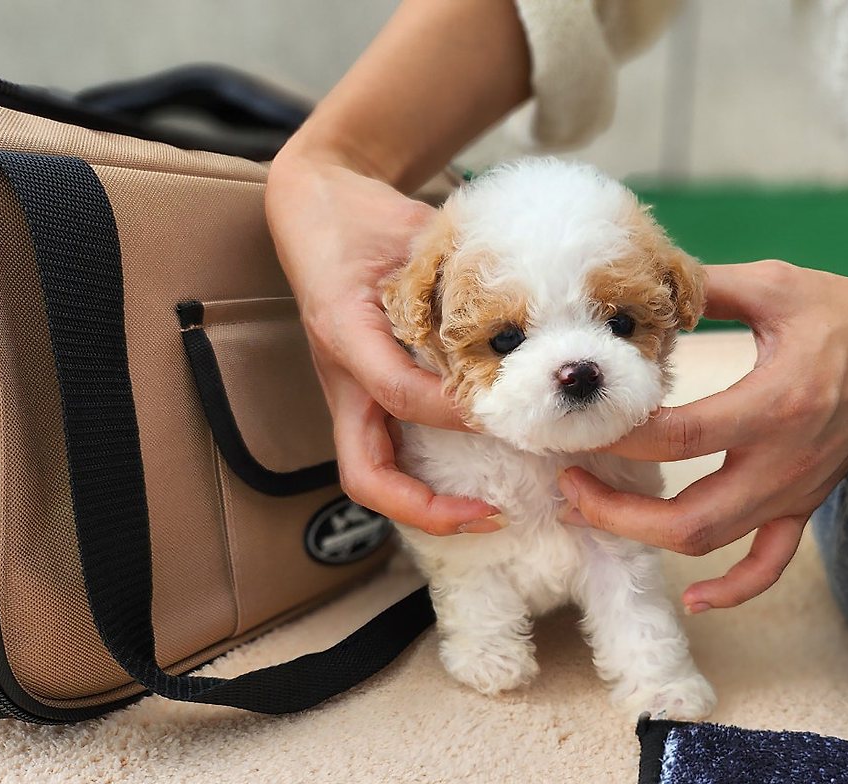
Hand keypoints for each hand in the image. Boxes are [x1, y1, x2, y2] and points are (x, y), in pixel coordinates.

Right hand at [265, 146, 501, 534]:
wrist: (319, 205)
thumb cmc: (360, 219)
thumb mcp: (408, 235)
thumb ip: (457, 274)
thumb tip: (528, 314)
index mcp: (347, 337)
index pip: (399, 394)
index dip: (454, 411)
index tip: (505, 411)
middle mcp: (345, 379)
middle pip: (367, 476)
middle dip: (427, 508)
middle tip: (493, 514)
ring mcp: (352, 394)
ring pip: (374, 476)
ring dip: (428, 505)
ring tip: (492, 510)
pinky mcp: (366, 396)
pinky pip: (391, 452)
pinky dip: (430, 475)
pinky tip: (483, 470)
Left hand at [557, 260, 847, 609]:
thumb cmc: (847, 313)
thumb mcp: (775, 285)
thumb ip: (706, 288)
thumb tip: (641, 287)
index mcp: (773, 404)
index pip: (679, 438)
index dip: (620, 437)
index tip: (578, 422)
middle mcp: (784, 462)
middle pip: (689, 519)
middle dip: (617, 513)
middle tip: (566, 482)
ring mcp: (795, 492)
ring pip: (714, 544)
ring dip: (646, 539)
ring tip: (591, 514)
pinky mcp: (804, 505)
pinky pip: (769, 566)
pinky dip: (731, 591)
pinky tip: (693, 599)